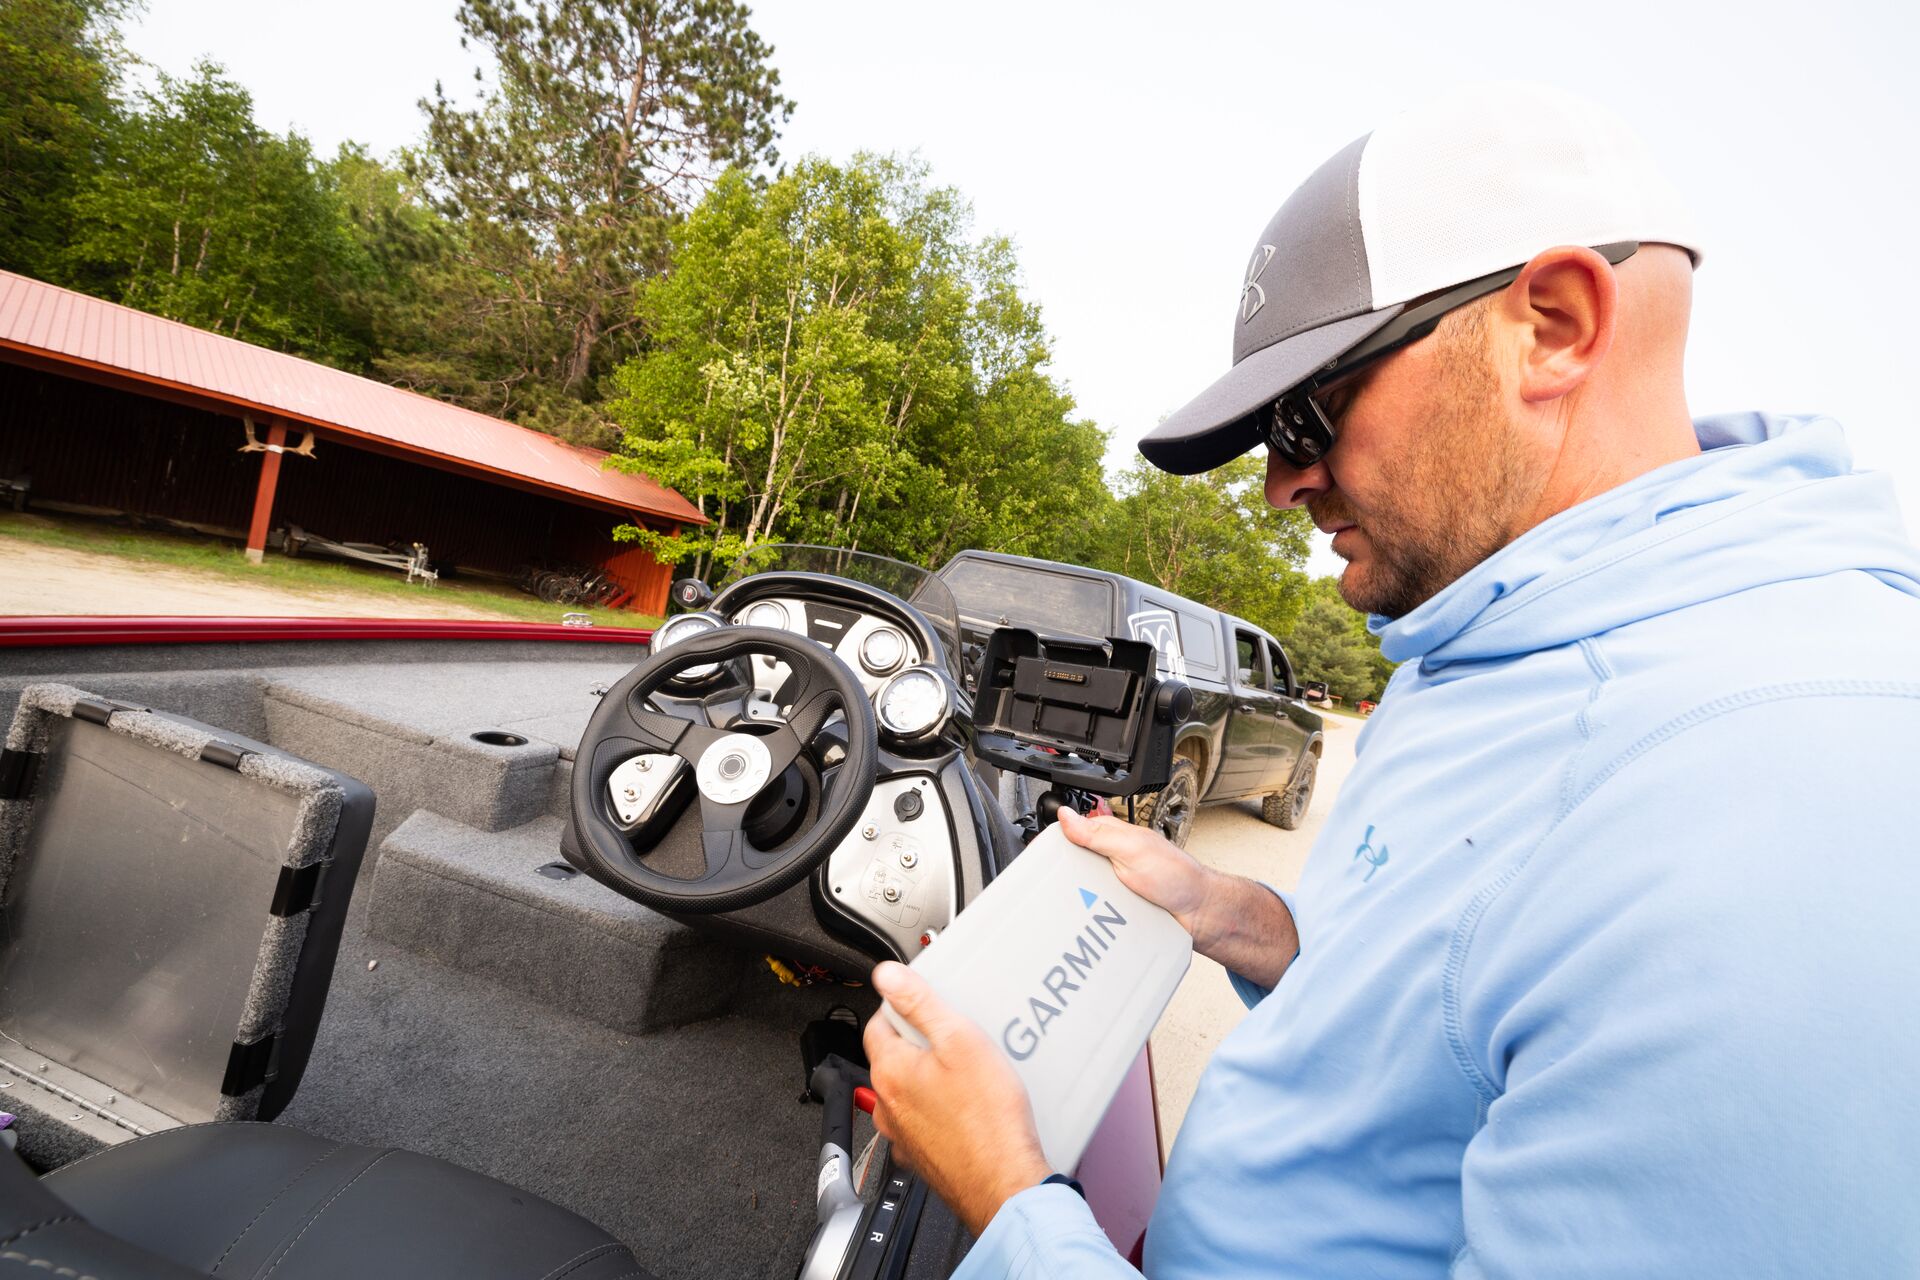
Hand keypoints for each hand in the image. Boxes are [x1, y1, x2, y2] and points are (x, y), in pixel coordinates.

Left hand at [864, 961, 1052, 1235]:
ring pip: (908, 1090)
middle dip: (919, 1042)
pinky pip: (923, 1120)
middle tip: (955, 1038)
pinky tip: (968, 1107)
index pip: (878, 1023)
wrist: (1003, 1183)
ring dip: (929, 1077)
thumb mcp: (960, 1041)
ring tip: (968, 1073)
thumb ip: (919, 1003)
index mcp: (890, 1071)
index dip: (902, 1007)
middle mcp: (887, 1105)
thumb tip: (886, 976)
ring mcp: (902, 1134)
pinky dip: (938, 1109)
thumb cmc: (987, 1120)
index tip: (925, 1004)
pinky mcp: (921, 1156)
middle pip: (893, 1055)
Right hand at [1056, 805, 1215, 936]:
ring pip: (1080, 890)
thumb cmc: (1177, 876)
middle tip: (1053, 886)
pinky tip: (1087, 919)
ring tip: (1073, 906)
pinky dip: (1090, 915)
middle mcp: (1111, 859)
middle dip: (1063, 876)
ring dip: (1077, 899)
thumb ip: (1099, 834)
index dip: (1055, 841)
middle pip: (1072, 864)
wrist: (1198, 914)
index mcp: (1112, 837)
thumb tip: (1066, 815)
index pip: (1073, 832)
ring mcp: (1113, 884)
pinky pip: (1093, 911)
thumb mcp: (1132, 849)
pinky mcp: (1116, 907)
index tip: (1037, 853)